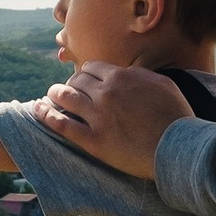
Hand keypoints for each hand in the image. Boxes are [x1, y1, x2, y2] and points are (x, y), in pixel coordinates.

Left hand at [32, 61, 190, 178]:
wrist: (178, 148)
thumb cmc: (176, 116)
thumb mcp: (161, 83)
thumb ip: (139, 75)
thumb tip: (126, 72)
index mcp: (121, 77)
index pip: (91, 67)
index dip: (86, 73)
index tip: (85, 80)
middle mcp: (105, 93)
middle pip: (76, 81)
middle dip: (70, 83)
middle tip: (67, 89)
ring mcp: (97, 117)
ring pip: (65, 98)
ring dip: (54, 94)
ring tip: (50, 96)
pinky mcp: (93, 141)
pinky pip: (63, 125)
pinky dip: (47, 115)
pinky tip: (37, 110)